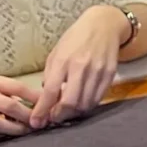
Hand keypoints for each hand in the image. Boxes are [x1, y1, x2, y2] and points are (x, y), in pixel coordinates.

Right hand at [0, 75, 37, 138]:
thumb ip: (15, 92)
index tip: (51, 106)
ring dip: (16, 130)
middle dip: (29, 116)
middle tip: (42, 123)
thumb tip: (43, 101)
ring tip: (28, 131)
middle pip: (10, 106)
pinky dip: (2, 135)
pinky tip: (12, 135)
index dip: (37, 98)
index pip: (19, 88)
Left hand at [37, 5, 130, 124]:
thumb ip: (50, 75)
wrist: (104, 25)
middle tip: (53, 118)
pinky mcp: (110, 75)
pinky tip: (81, 103)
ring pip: (85, 104)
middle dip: (59, 115)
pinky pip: (98, 98)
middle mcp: (81, 67)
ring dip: (74, 113)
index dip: (42, 110)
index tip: (36, 122)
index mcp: (63, 60)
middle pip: (70, 102)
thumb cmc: (76, 38)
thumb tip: (46, 98)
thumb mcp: (56, 52)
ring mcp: (97, 71)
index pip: (50, 91)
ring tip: (67, 111)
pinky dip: (87, 105)